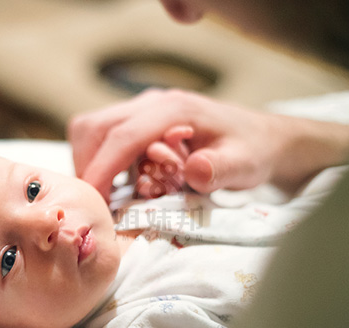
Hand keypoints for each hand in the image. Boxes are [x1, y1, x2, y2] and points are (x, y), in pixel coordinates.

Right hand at [69, 89, 348, 200]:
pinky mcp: (143, 120)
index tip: (93, 202)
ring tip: (107, 194)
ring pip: (93, 129)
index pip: (123, 136)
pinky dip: (101, 160)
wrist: (261, 137)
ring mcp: (145, 109)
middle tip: (99, 202)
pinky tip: (120, 181)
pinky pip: (105, 136)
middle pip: (94, 127)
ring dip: (91, 163)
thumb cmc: (252, 151)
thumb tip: (193, 171)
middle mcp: (153, 103)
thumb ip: (220, 168)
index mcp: (175, 110)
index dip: (101, 170)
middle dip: (87, 166)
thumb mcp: (245, 163)